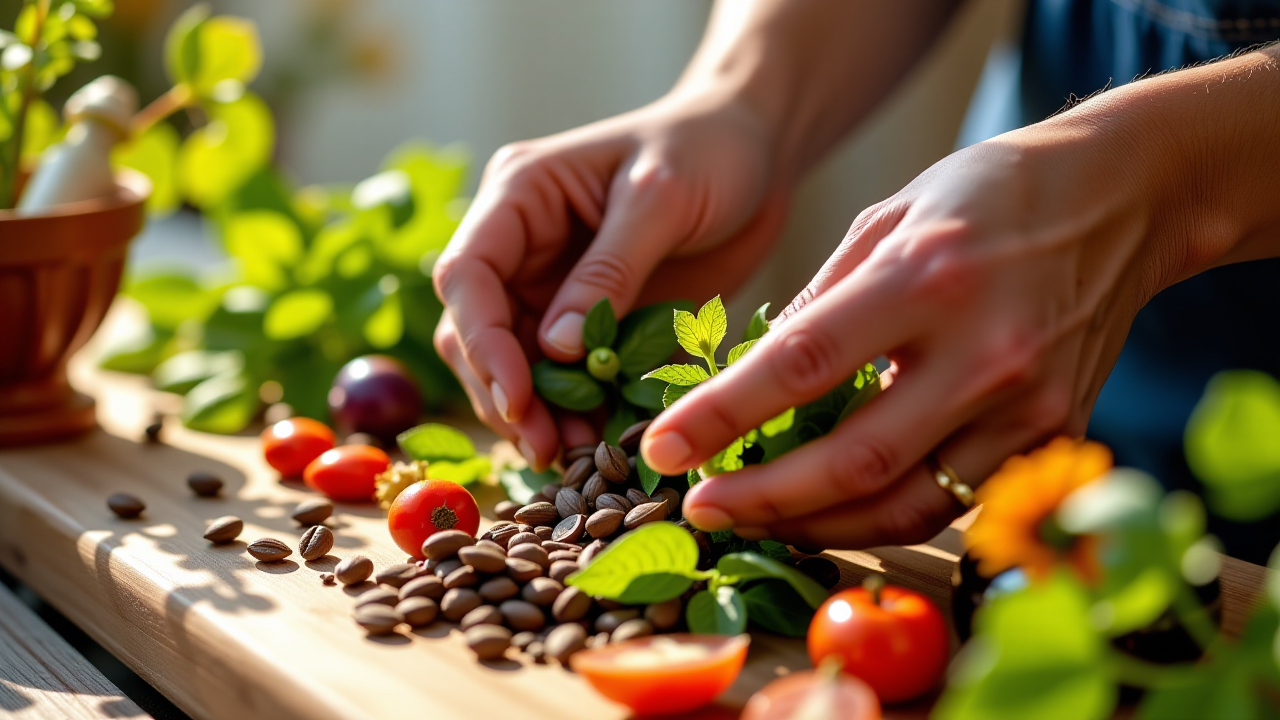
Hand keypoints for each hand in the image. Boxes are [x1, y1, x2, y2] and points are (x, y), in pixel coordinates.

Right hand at [433, 94, 788, 467]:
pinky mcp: (587, 323)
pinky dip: (578, 415)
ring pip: (512, 366)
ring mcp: (550, 288)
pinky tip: (603, 446)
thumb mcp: (661, 199)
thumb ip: (609, 271)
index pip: (467, 274)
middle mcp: (520, 246)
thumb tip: (555, 349)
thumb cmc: (708, 151)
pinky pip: (565, 379)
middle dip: (505, 394)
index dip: (482, 342)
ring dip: (537, 415)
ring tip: (581, 459)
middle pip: (475, 332)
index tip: (518, 399)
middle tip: (550, 448)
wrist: (755, 155)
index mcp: (519, 195)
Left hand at [643, 114, 1184, 548]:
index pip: (801, 364)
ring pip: (907, 503)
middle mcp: (982, 353)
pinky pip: (955, 500)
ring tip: (757, 521)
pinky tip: (835, 511)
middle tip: (699, 509)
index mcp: (926, 279)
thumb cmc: (990, 197)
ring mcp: (1027, 406)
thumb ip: (819, 299)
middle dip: (762, 498)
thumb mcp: (888, 217)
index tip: (662, 450)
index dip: (723, 417)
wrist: (1123, 200)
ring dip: (820, 525)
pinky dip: (887, 516)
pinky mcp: (1054, 435)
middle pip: (853, 458)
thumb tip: (752, 376)